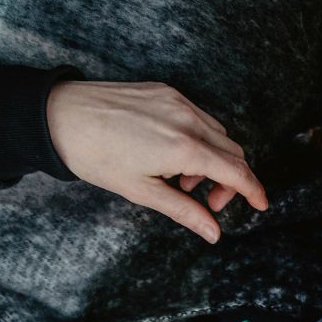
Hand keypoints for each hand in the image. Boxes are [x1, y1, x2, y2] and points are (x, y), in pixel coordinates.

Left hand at [47, 81, 267, 243]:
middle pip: (233, 151)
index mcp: (184, 148)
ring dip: (213, 159)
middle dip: (230, 179)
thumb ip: (185, 211)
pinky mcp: (166, 90)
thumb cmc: (94, 155)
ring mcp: (178, 100)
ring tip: (180, 178)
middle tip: (208, 200)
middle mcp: (188, 119)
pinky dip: (197, 138)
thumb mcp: (141, 191)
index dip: (254, 190)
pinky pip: (198, 116)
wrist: (59, 116)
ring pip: (217, 133)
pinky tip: (170, 154)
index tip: (262, 204)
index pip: (236, 171)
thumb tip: (214, 232)